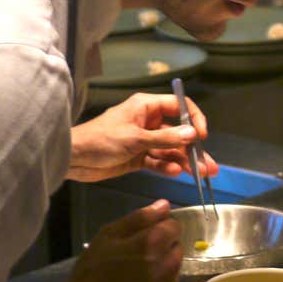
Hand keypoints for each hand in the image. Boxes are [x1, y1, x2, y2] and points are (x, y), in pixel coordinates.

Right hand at [49, 200, 180, 281]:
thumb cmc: (93, 269)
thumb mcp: (108, 235)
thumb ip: (140, 217)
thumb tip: (164, 205)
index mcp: (153, 242)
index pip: (174, 226)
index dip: (159, 228)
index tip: (143, 237)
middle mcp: (167, 264)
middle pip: (177, 247)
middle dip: (162, 248)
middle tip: (138, 257)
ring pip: (175, 268)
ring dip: (163, 267)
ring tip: (138, 275)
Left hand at [66, 93, 219, 182]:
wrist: (73, 159)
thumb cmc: (101, 140)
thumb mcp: (135, 139)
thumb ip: (165, 138)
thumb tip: (193, 135)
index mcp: (146, 107)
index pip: (179, 107)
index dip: (193, 120)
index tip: (202, 136)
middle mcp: (148, 121)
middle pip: (178, 132)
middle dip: (193, 149)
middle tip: (209, 165)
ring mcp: (143, 140)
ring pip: (170, 150)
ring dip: (184, 161)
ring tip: (200, 174)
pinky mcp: (138, 157)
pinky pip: (158, 161)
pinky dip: (166, 167)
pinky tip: (175, 173)